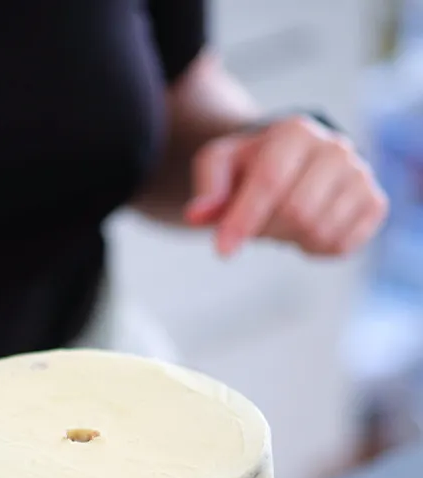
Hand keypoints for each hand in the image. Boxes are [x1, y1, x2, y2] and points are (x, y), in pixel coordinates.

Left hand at [184, 115, 387, 256]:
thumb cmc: (252, 167)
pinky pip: (340, 245)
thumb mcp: (221, 165)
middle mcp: (335, 148)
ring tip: (283, 221)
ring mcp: (360, 175)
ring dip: (290, 239)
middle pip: (296, 211)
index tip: (222, 250)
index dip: (244, 219)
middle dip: (267, 229)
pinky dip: (315, 249)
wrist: (295, 164)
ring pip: (318, 231)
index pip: (270, 181)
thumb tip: (197, 215)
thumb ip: (208, 186)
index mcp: (295, 132)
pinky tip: (306, 231)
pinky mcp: (374, 203)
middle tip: (258, 223)